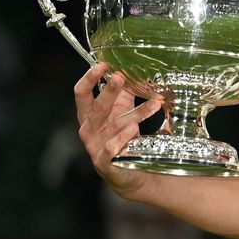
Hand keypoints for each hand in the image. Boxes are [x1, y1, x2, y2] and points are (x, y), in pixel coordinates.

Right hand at [73, 62, 160, 195]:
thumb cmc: (126, 139)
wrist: (132, 173)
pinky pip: (112, 147)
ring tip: (155, 103)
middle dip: (109, 91)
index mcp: (90, 115)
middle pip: (97, 107)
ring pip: (115, 125)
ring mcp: (95, 147)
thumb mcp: (123, 113)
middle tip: (120, 76)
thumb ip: (125, 95)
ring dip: (137, 113)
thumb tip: (133, 70)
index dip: (89, 78)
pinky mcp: (104, 163)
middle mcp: (89, 130)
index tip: (103, 64)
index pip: (82, 94)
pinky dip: (123, 138)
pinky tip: (134, 130)